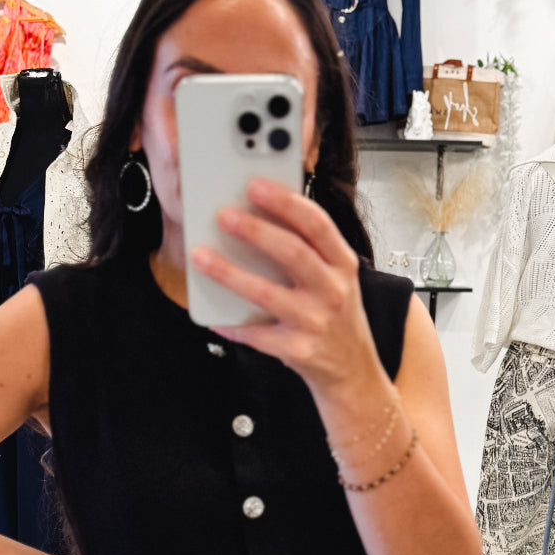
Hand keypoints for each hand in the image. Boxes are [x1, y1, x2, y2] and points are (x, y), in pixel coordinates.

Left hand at [191, 178, 384, 396]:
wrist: (352, 368)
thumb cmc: (336, 316)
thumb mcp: (336, 278)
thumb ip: (309, 251)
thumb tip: (258, 219)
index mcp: (342, 265)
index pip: (317, 225)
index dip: (285, 203)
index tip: (256, 186)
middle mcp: (332, 291)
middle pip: (293, 253)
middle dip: (255, 231)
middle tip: (223, 215)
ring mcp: (315, 322)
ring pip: (267, 293)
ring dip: (229, 273)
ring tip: (201, 257)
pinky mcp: (298, 350)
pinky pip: (256, 335)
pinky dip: (233, 325)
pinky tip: (213, 316)